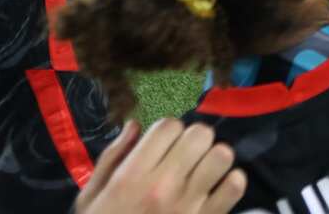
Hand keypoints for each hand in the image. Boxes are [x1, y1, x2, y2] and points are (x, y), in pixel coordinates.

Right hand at [75, 119, 245, 213]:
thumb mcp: (92, 196)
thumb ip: (113, 156)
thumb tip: (135, 124)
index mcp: (132, 176)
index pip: (167, 126)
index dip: (168, 129)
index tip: (164, 143)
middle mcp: (164, 186)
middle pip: (200, 134)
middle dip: (194, 139)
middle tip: (186, 154)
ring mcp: (190, 204)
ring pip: (222, 155)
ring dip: (214, 157)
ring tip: (204, 169)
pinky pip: (236, 185)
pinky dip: (231, 182)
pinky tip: (217, 188)